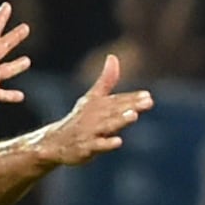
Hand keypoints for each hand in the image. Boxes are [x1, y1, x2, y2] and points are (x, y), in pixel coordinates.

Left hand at [0, 0, 30, 123]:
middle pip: (4, 47)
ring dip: (17, 66)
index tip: (7, 6)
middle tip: (26, 28)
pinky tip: (20, 96)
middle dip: (14, 37)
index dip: (0, 18)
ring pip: (7, 70)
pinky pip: (2, 94)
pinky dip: (10, 95)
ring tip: (27, 61)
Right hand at [34, 56, 151, 163]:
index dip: (132, 98)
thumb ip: (106, 80)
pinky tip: (119, 142)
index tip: (148, 95)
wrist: (55, 142)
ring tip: (133, 115)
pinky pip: (97, 145)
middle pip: (114, 110)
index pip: (117, 100)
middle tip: (149, 102)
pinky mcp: (85, 147)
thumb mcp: (92, 98)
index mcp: (97, 105)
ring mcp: (89, 132)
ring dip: (120, 120)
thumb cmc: (80, 119)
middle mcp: (94, 116)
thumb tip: (113, 57)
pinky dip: (106, 143)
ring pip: (106, 126)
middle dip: (130, 105)